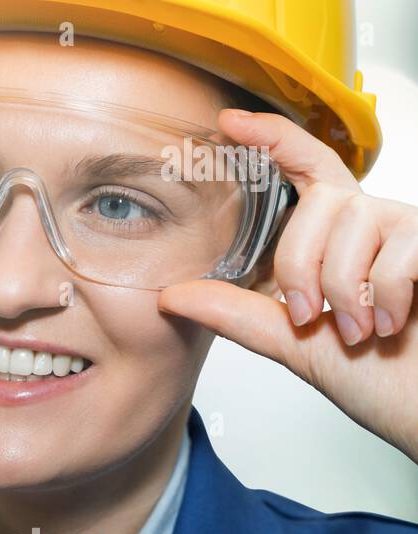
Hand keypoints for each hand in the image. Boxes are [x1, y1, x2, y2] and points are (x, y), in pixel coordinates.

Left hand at [159, 109, 417, 462]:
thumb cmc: (379, 380)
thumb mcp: (293, 342)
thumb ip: (237, 314)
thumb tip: (170, 297)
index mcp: (339, 237)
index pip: (306, 166)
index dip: (272, 137)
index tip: (229, 122)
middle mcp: (377, 223)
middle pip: (320, 201)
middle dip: (301, 265)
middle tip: (309, 316)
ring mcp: (414, 232)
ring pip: (355, 224)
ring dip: (344, 289)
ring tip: (358, 331)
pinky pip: (400, 249)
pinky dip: (386, 295)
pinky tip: (392, 324)